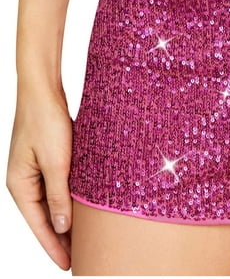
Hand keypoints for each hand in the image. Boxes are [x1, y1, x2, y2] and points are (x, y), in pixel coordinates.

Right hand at [6, 84, 72, 269]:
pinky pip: (57, 187)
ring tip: (84, 238)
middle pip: (45, 218)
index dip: (54, 247)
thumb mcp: (55, 161)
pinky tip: (82, 207)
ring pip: (53, 203)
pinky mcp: (47, 160)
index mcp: (20, 186)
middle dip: (62, 238)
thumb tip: (62, 226)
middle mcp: (25, 182)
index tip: (69, 265)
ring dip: (67, 219)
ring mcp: (35, 171)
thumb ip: (59, 195)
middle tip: (82, 257)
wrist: (43, 91)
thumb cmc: (45, 122)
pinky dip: (69, 199)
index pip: (40, 225)